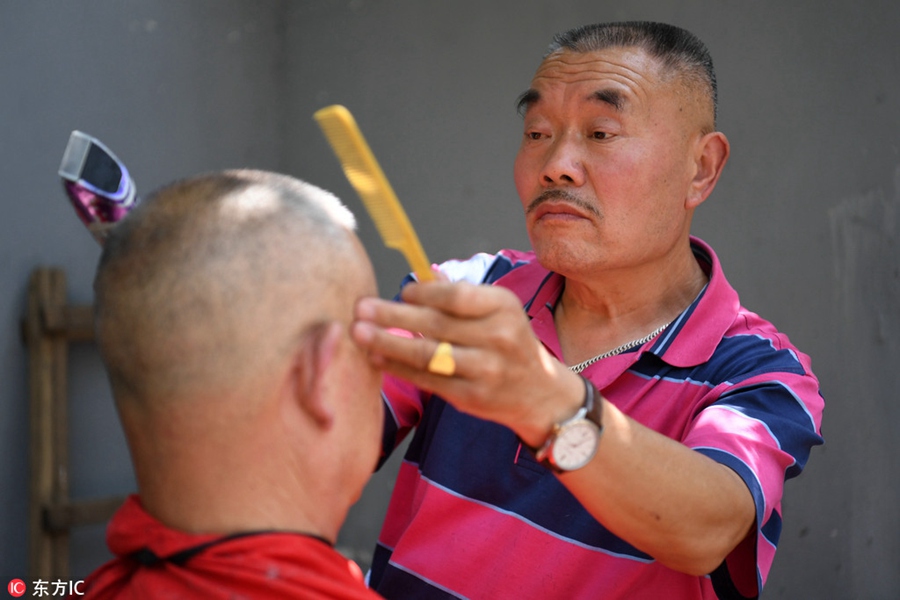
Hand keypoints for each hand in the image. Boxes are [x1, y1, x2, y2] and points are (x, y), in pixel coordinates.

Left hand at [350, 280, 584, 445]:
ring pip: (428, 355)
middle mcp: (499, 337)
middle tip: (360, 307)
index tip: (400, 291)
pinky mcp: (472, 397)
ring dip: (388, 343)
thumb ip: (461, 294)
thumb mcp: (497, 311)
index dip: (423, 293)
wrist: (541, 393)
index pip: (456, 296)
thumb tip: (423, 274)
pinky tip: (377, 358)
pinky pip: (428, 380)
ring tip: (359, 334)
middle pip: (436, 324)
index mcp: (504, 306)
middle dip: (393, 315)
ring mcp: (486, 370)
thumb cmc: (509, 342)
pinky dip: (398, 368)